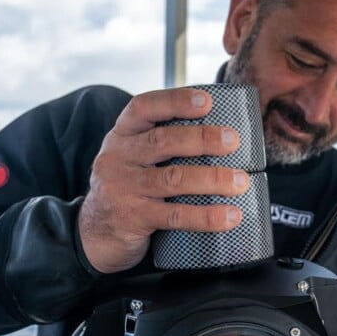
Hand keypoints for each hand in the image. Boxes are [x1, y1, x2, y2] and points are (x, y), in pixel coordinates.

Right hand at [78, 87, 250, 273]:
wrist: (95, 234)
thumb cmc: (129, 187)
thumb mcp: (133, 158)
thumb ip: (162, 142)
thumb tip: (222, 131)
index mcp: (122, 135)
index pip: (143, 108)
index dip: (175, 101)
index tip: (207, 101)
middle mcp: (118, 158)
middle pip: (162, 141)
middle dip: (202, 138)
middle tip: (233, 141)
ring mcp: (123, 189)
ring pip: (173, 179)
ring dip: (212, 178)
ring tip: (241, 181)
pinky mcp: (133, 218)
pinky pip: (175, 215)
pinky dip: (206, 216)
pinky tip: (230, 216)